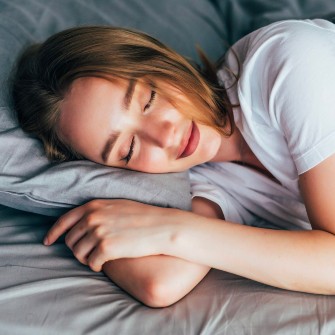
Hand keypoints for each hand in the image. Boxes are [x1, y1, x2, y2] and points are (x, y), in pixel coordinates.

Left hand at [43, 199, 183, 271]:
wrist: (162, 226)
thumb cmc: (143, 217)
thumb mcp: (117, 206)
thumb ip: (97, 211)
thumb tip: (83, 222)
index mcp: (94, 206)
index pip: (64, 220)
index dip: (54, 232)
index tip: (48, 241)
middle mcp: (92, 217)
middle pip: (70, 240)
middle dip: (77, 249)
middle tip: (90, 253)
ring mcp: (98, 232)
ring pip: (78, 254)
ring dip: (87, 258)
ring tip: (100, 257)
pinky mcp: (105, 248)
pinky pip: (91, 263)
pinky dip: (96, 265)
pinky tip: (106, 262)